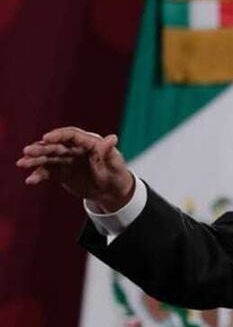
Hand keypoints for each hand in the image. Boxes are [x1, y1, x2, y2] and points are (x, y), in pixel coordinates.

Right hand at [16, 127, 134, 211]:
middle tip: (28, 151)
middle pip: (56, 146)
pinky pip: (48, 172)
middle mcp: (75, 149)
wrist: (111, 191)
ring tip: (22, 163)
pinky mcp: (61, 171)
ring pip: (48, 158)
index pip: (71, 135)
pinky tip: (30, 180)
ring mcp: (66, 159)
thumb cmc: (116, 174)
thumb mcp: (115, 164)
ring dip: (35, 160)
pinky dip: (39, 175)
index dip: (58, 135)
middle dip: (42, 148)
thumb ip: (110, 152)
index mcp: (89, 142)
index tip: (46, 138)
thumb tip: (113, 138)